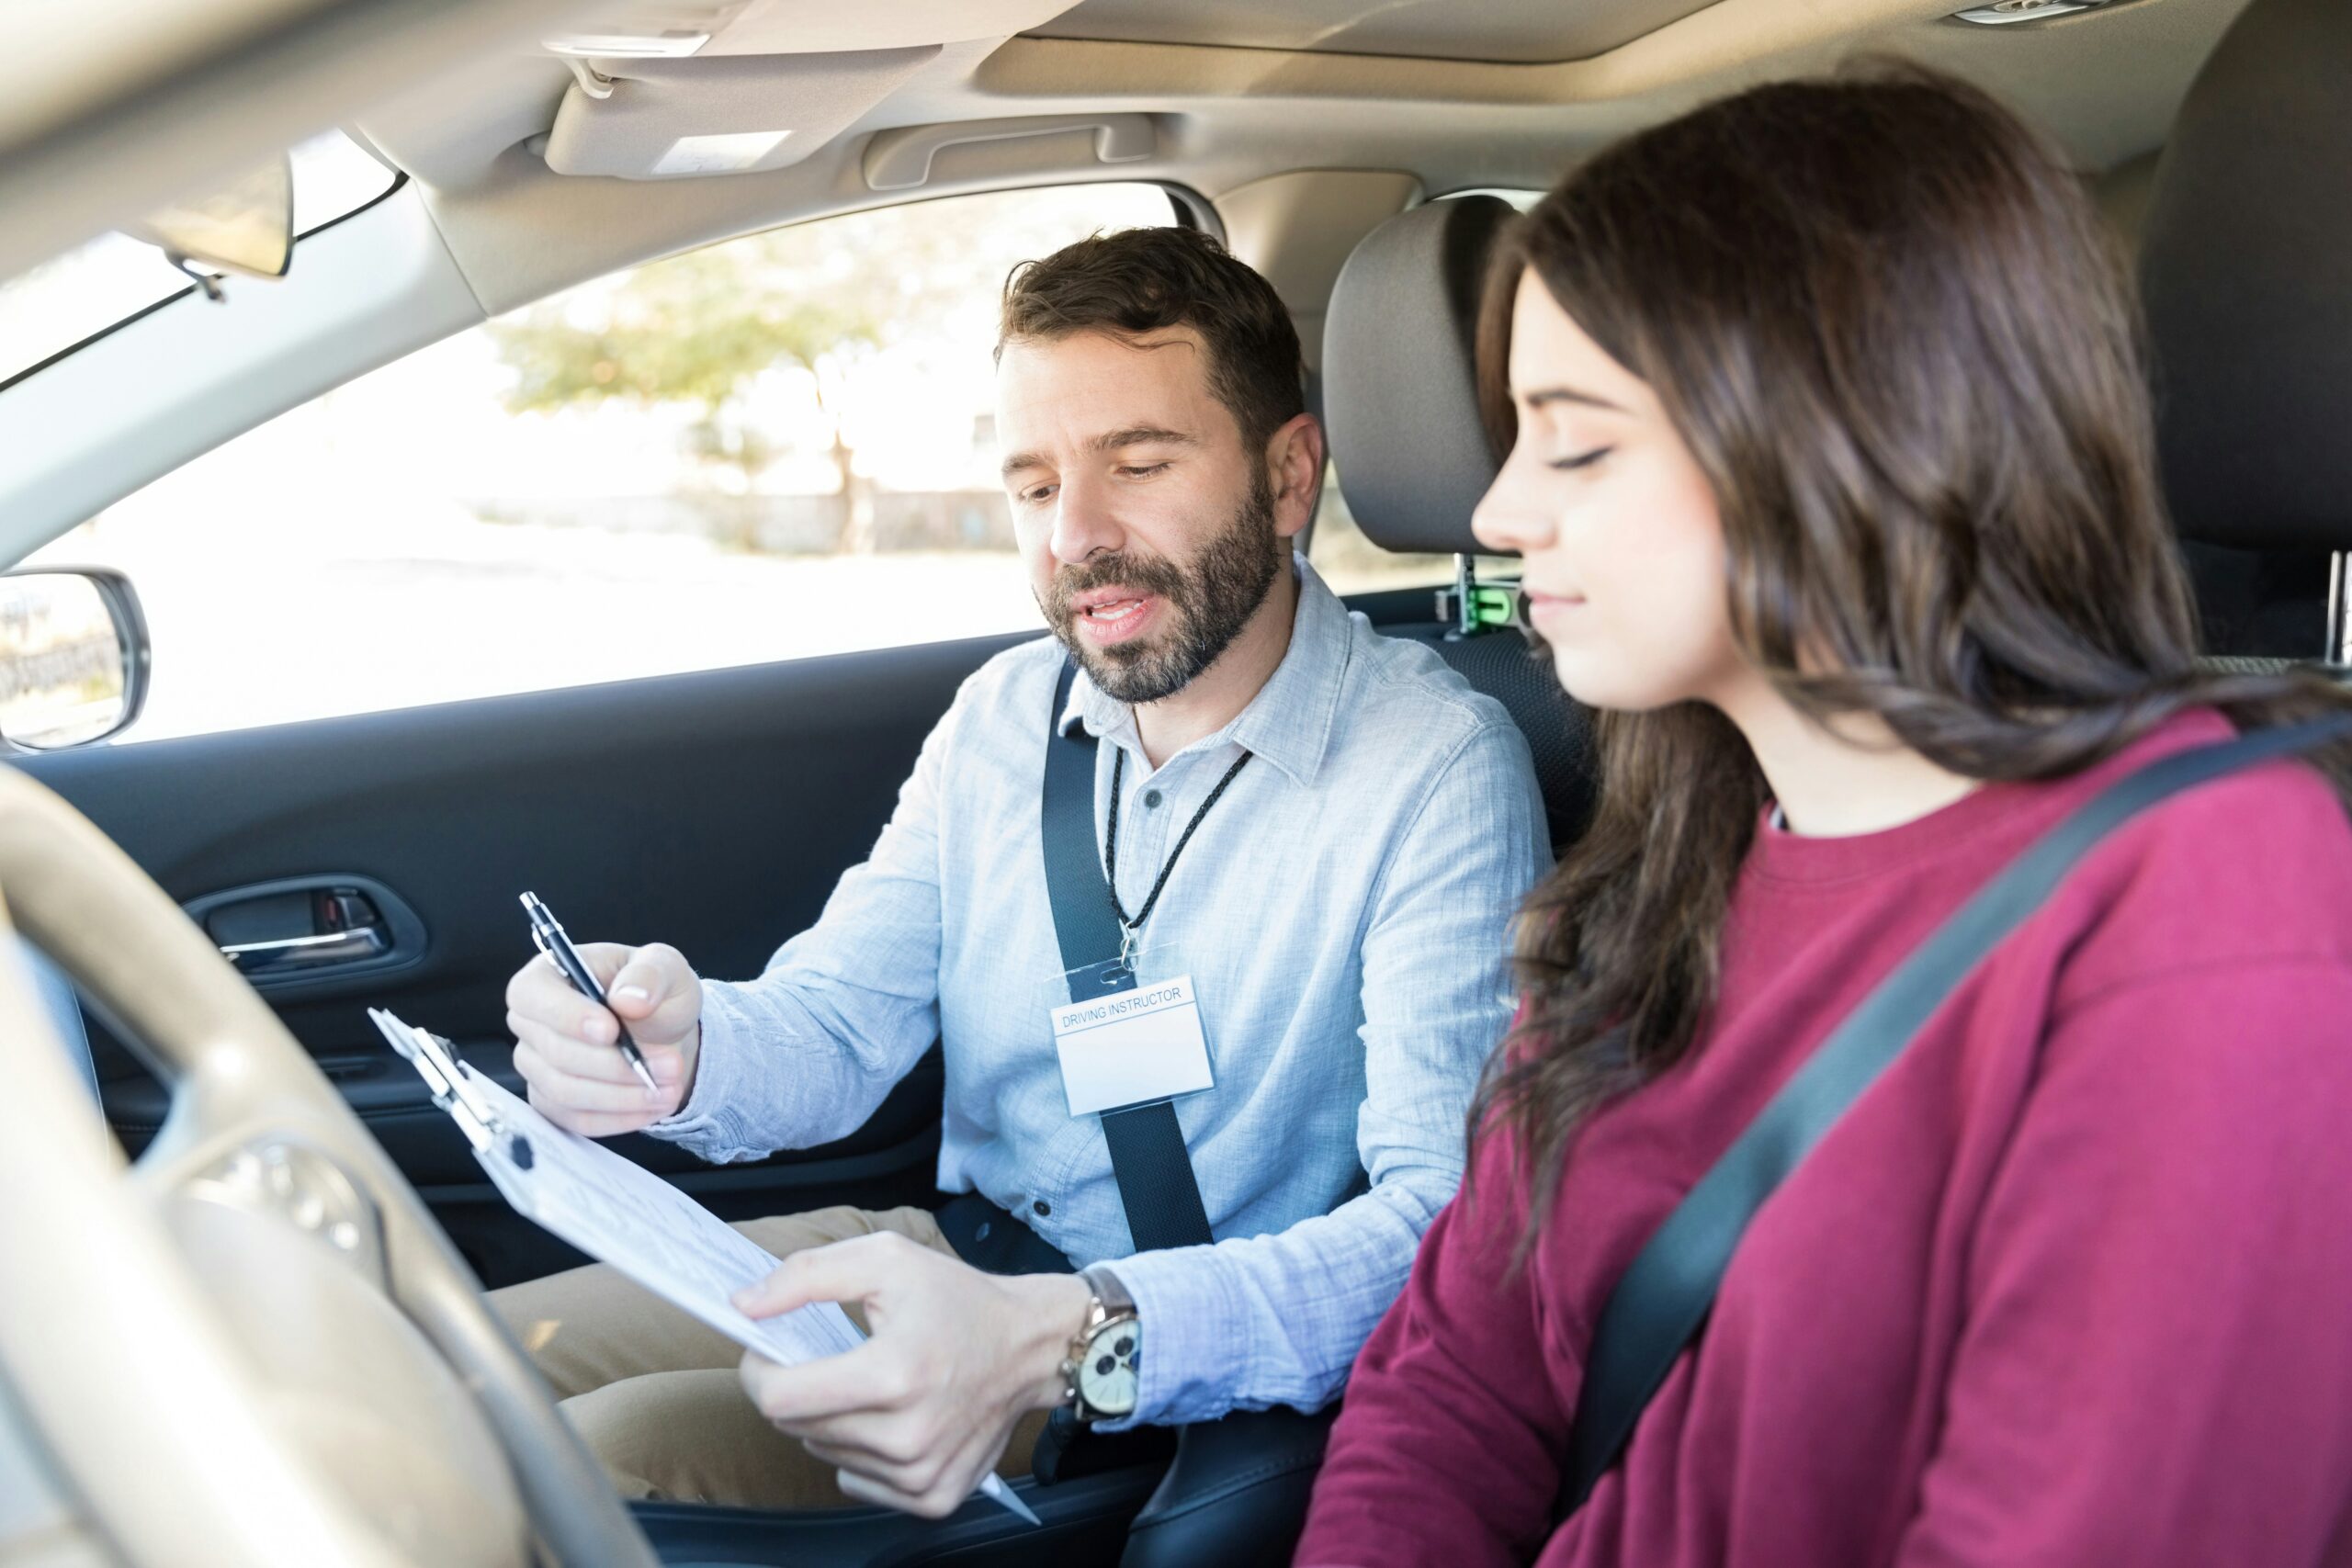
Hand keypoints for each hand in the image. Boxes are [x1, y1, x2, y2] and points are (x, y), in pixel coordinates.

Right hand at [505, 939, 702, 1135]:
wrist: (663, 1034)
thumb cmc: (653, 992)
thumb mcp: (664, 967)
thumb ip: (649, 974)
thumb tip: (629, 999)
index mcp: (547, 975)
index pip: (533, 995)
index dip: (568, 1016)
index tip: (611, 1030)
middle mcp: (531, 1022)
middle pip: (555, 1051)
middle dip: (615, 1064)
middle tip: (668, 1065)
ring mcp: (536, 1065)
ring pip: (566, 1091)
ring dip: (622, 1095)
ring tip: (668, 1088)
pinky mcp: (551, 1101)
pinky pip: (576, 1118)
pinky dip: (618, 1117)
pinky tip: (653, 1106)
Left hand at [732, 1234, 1092, 1516]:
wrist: (1030, 1347)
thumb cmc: (958, 1299)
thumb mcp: (884, 1259)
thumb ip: (805, 1276)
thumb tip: (742, 1306)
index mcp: (893, 1373)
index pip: (779, 1398)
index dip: (759, 1370)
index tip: (768, 1350)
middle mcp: (907, 1434)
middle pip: (797, 1427)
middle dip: (799, 1389)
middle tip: (831, 1359)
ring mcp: (921, 1473)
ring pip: (824, 1453)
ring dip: (831, 1419)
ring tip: (872, 1385)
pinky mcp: (933, 1496)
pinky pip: (857, 1480)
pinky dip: (860, 1451)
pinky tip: (892, 1419)